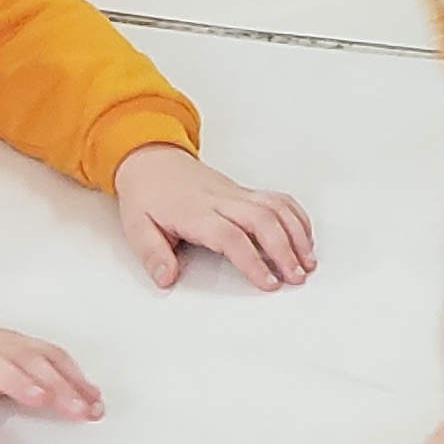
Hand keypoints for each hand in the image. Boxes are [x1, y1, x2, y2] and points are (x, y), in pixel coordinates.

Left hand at [111, 146, 314, 290]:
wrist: (151, 160)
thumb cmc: (147, 196)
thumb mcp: (136, 227)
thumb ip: (153, 254)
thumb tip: (166, 277)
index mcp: (196, 212)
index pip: (230, 237)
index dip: (252, 261)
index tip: (267, 282)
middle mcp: (221, 200)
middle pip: (262, 220)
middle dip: (284, 250)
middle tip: (296, 277)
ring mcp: (236, 194)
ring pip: (276, 208)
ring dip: (296, 234)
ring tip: (307, 262)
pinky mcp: (244, 192)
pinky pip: (278, 199)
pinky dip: (296, 217)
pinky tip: (304, 238)